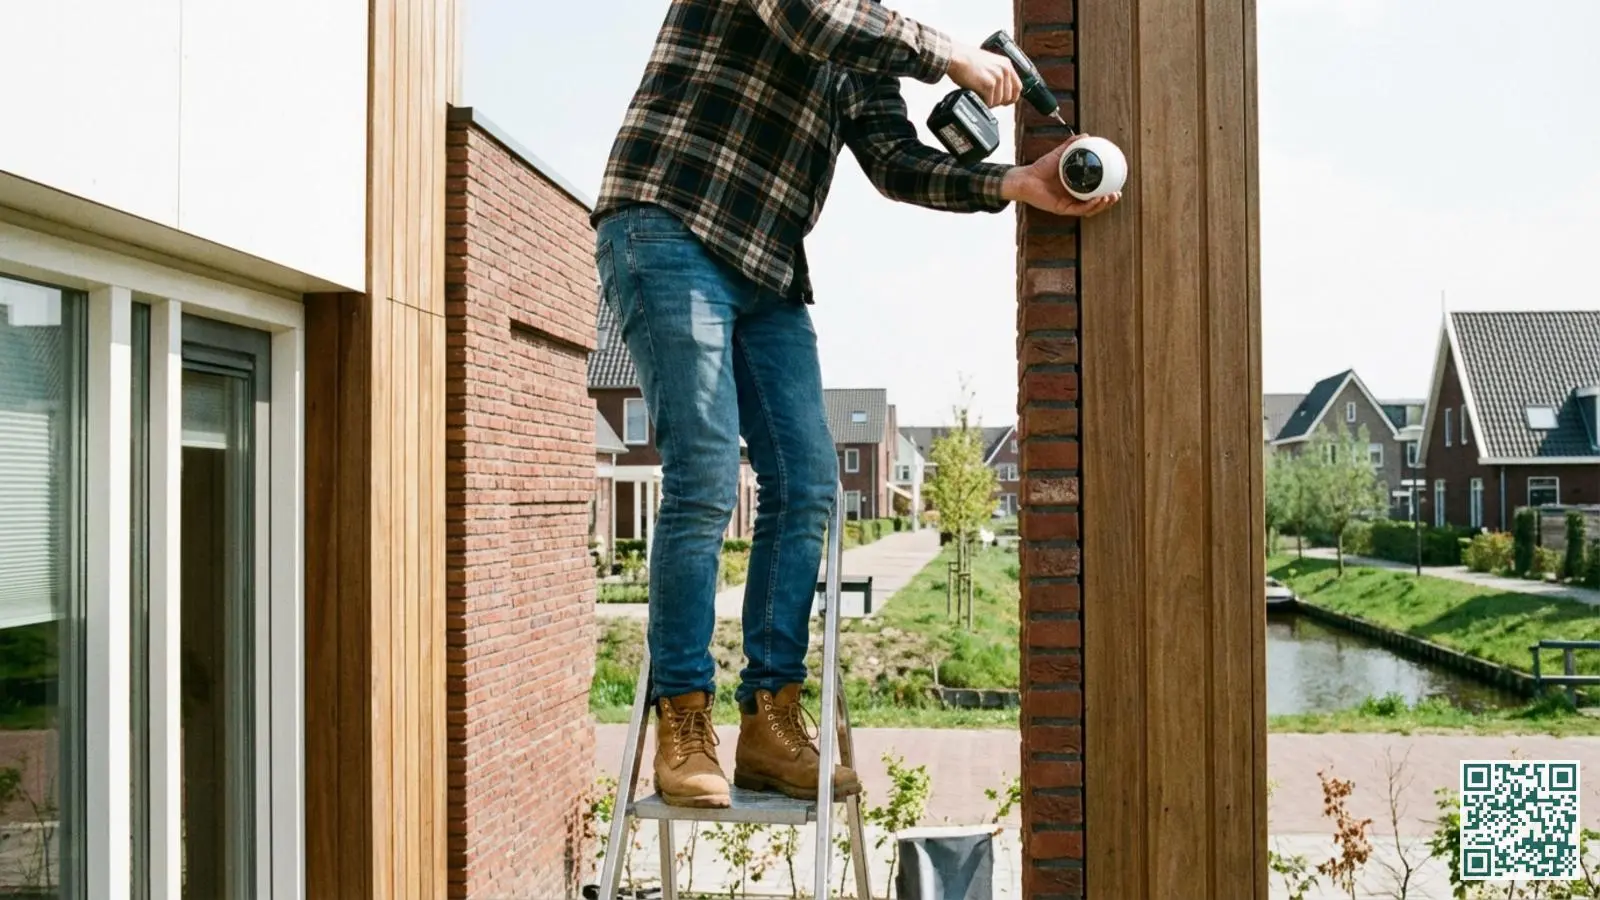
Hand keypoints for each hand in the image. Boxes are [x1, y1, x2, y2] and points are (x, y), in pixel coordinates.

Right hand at [947, 43, 1022, 108]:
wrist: (956, 57)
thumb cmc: (966, 59)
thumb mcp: (989, 63)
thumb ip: (997, 74)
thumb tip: (999, 90)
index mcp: (1006, 64)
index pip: (1018, 87)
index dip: (1012, 97)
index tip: (1005, 102)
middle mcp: (1004, 70)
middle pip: (1009, 96)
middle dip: (998, 102)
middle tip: (988, 99)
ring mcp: (998, 77)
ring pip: (999, 101)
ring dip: (989, 102)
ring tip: (980, 96)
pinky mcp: (989, 84)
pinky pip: (990, 102)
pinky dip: (983, 103)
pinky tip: (977, 97)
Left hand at [1001, 135, 1121, 217]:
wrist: (1026, 177)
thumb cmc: (1041, 167)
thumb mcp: (1059, 154)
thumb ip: (1071, 144)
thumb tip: (1087, 135)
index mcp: (1075, 188)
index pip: (1095, 191)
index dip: (1107, 190)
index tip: (1118, 184)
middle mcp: (1073, 198)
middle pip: (1095, 203)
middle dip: (1108, 201)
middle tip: (1117, 194)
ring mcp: (1068, 204)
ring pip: (1089, 209)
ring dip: (1102, 205)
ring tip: (1110, 197)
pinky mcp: (1062, 209)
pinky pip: (1079, 209)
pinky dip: (1090, 205)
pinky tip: (1097, 198)